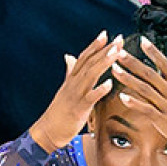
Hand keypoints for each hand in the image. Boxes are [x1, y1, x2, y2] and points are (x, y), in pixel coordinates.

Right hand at [29, 30, 121, 150]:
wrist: (47, 132)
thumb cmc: (58, 112)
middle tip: (119, 39)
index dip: (94, 46)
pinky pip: (90, 98)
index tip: (105, 34)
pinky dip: (99, 90)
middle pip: (89, 62)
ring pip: (91, 75)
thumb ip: (69, 72)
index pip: (83, 58)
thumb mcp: (65, 89)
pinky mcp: (78, 109)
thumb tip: (69, 56)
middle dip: (105, 50)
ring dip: (104, 62)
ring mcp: (75, 95)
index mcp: (71, 80)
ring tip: (116, 52)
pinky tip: (109, 83)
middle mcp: (73, 84)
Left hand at [110, 37, 166, 152]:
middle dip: (133, 63)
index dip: (154, 52)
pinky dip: (135, 103)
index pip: (166, 64)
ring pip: (145, 90)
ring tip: (114, 70)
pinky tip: (122, 97)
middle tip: (119, 52)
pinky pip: (146, 109)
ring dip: (128, 79)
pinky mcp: (163, 120)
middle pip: (150, 74)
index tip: (142, 41)